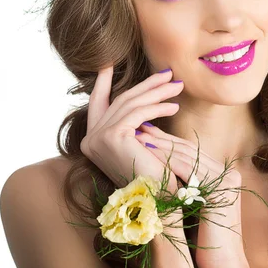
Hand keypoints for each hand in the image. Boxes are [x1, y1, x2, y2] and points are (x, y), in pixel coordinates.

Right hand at [80, 66, 183, 192]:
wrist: (159, 202)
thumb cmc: (153, 176)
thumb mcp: (138, 144)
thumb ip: (134, 124)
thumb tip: (143, 98)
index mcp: (92, 142)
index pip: (97, 104)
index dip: (101, 84)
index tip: (107, 65)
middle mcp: (90, 140)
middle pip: (120, 101)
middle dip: (145, 85)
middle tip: (167, 74)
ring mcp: (98, 138)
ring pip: (131, 104)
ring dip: (157, 93)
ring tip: (177, 87)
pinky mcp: (112, 136)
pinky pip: (138, 113)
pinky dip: (158, 107)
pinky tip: (174, 107)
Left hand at [136, 119, 248, 267]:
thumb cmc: (204, 241)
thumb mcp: (195, 206)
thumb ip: (185, 186)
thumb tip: (158, 171)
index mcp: (223, 174)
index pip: (190, 151)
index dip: (166, 140)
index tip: (145, 133)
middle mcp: (228, 173)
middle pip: (188, 149)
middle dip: (161, 138)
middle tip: (138, 127)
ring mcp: (226, 180)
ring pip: (187, 156)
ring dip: (160, 145)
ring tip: (140, 137)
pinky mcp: (220, 190)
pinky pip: (189, 171)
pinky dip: (167, 161)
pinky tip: (149, 154)